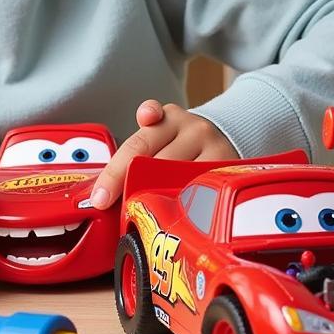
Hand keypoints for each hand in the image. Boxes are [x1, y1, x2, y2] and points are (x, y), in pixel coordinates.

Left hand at [89, 100, 235, 209]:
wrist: (227, 135)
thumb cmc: (183, 145)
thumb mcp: (160, 140)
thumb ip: (135, 158)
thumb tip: (104, 196)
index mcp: (166, 117)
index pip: (135, 147)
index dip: (114, 173)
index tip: (101, 198)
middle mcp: (191, 127)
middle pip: (158, 163)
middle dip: (137, 188)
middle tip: (124, 211)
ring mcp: (214, 144)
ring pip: (182, 176)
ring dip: (163, 197)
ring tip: (152, 216)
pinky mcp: (232, 164)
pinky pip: (207, 185)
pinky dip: (193, 199)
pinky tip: (186, 209)